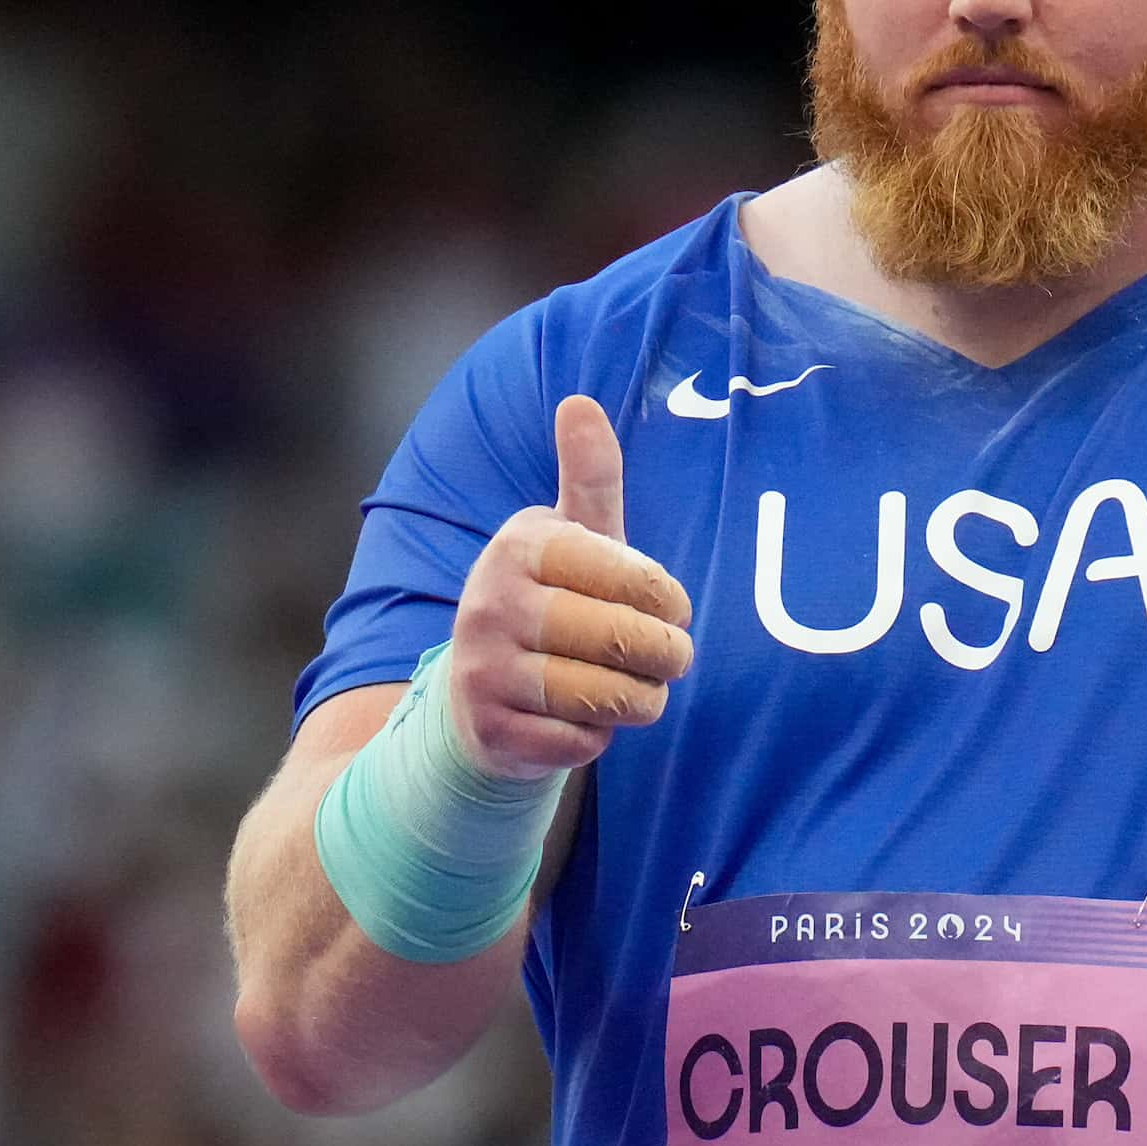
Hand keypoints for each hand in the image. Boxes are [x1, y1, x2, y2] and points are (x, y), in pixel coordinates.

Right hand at [447, 395, 695, 779]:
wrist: (473, 693)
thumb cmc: (549, 603)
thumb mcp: (570, 538)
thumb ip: (588, 477)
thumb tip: (580, 402)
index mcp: (520, 547)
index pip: (626, 573)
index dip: (665, 598)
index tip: (672, 607)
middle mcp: (490, 604)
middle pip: (621, 640)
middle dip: (666, 655)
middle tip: (672, 656)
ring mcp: (484, 671)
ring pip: (605, 697)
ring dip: (640, 701)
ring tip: (641, 689)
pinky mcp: (491, 733)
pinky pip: (580, 744)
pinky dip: (598, 737)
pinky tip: (587, 719)